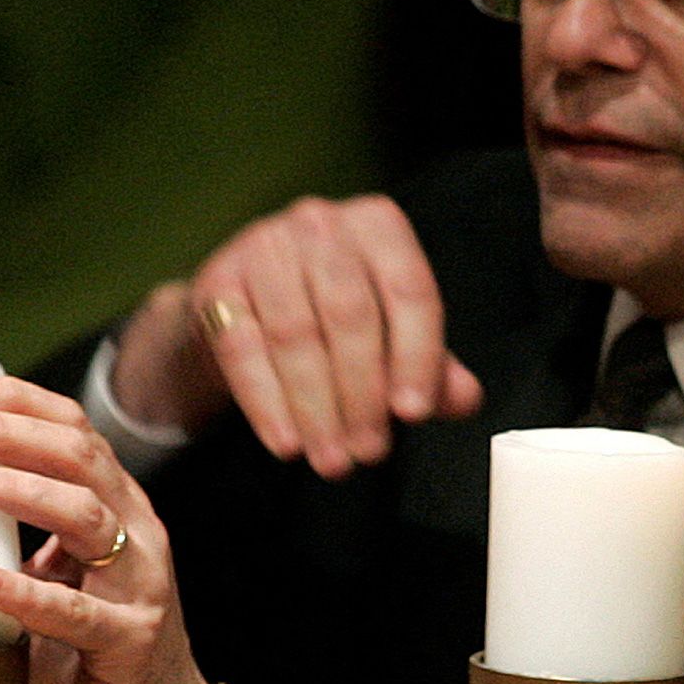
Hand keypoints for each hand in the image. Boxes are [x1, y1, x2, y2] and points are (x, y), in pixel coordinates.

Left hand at [0, 376, 237, 683]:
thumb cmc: (94, 656)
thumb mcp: (56, 586)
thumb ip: (9, 556)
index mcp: (119, 510)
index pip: (77, 432)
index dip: (22, 402)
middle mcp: (139, 535)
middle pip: (80, 456)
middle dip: (9, 433)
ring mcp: (140, 586)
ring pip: (85, 515)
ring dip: (15, 490)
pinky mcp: (130, 641)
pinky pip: (77, 612)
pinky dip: (27, 593)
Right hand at [111, 194, 481, 477]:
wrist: (241, 307)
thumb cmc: (329, 317)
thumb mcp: (387, 333)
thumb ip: (430, 364)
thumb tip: (466, 399)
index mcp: (377, 224)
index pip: (409, 291)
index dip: (416, 357)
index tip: (415, 414)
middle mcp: (319, 223)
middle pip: (350, 315)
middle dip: (362, 394)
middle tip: (369, 451)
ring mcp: (262, 246)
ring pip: (295, 335)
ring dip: (316, 408)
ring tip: (332, 460)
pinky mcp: (217, 282)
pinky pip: (243, 349)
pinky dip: (266, 403)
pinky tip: (285, 443)